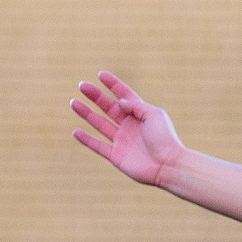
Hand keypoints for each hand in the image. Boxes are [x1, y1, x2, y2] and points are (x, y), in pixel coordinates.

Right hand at [71, 71, 186, 186]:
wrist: (168, 166)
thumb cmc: (165, 139)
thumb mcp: (154, 115)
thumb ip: (136, 106)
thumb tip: (120, 101)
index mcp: (141, 115)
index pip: (125, 96)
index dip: (113, 85)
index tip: (101, 74)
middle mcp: (130, 126)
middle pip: (109, 107)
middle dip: (95, 96)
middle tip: (82, 85)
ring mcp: (122, 141)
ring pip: (100, 124)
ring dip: (87, 113)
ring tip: (74, 102)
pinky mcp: (116, 156)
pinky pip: (98, 146)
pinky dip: (87, 140)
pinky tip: (76, 131)